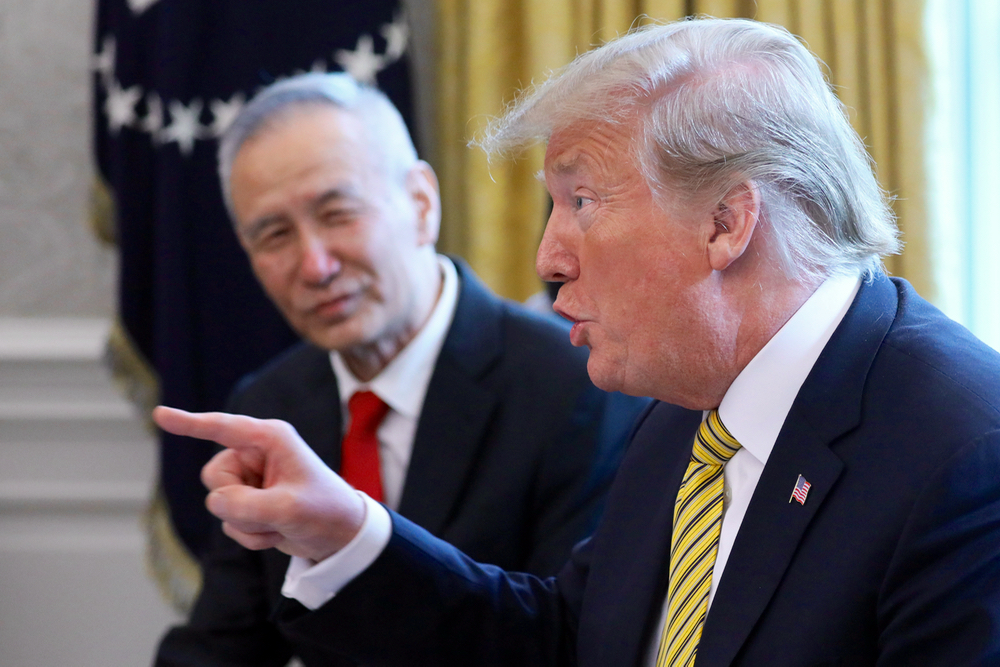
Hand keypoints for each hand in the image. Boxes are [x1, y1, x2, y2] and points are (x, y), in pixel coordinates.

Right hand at [152, 406, 365, 561]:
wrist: (340, 537)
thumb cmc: (324, 511)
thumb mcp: (288, 508)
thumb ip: (247, 505)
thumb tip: (215, 502)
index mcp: (271, 439)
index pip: (222, 427)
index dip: (189, 422)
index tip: (159, 414)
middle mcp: (257, 454)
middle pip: (214, 476)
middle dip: (235, 501)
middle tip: (270, 509)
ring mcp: (251, 479)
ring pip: (219, 502)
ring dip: (247, 523)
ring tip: (279, 522)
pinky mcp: (249, 502)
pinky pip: (229, 521)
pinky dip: (251, 534)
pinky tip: (276, 533)